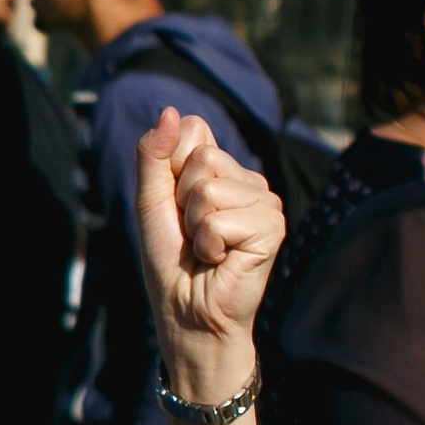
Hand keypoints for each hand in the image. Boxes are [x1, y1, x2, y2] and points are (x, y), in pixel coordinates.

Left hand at [134, 106, 282, 404]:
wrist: (189, 314)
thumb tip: (171, 111)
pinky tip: (221, 260)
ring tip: (207, 249)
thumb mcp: (151, 203)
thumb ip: (154, 157)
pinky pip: (220, 219)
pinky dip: (209, 244)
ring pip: (209, 188)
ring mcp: (265, 201)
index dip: (170, 165)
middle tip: (192, 234)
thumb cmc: (171, 263)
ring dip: (194, 226)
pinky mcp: (273, 227)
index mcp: (221, 169)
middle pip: (202, 156)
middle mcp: (248, 179)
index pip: (193, 128)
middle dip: (181, 200)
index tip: (173, 204)